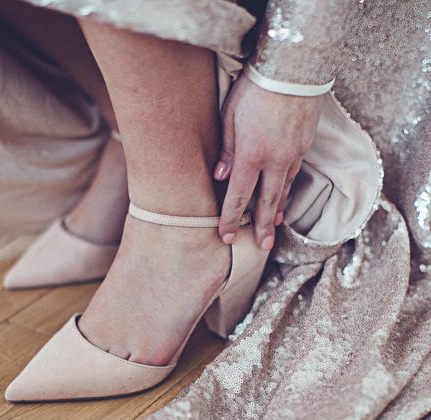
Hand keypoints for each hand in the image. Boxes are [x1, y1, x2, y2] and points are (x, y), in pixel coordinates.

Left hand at [214, 73, 322, 249]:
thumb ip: (226, 150)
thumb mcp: (230, 116)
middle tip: (261, 246)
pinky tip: (285, 198)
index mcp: (251, 155)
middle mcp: (275, 160)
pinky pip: (295, 174)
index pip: (238, 196)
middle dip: (262, 226)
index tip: (226, 237)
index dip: (231, 219)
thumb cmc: (255, 88)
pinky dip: (288, 190)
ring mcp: (293, 153)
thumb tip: (221, 178)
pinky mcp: (305, 144)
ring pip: (283, 190)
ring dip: (278, 212)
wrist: (294, 66)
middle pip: (266, 201)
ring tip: (275, 229)